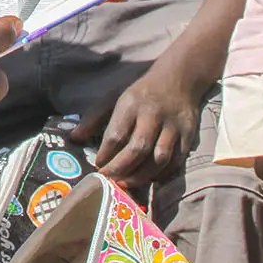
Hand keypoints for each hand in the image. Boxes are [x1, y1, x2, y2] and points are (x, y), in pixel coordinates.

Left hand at [72, 51, 207, 189]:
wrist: (178, 79)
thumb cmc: (140, 92)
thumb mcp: (114, 96)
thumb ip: (94, 118)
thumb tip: (73, 138)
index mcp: (132, 103)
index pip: (116, 134)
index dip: (105, 154)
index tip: (98, 166)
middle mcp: (153, 114)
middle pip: (138, 148)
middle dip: (121, 169)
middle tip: (110, 180)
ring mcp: (173, 126)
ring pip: (159, 158)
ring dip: (141, 176)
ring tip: (126, 183)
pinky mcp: (188, 135)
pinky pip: (176, 161)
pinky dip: (162, 174)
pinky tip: (148, 178)